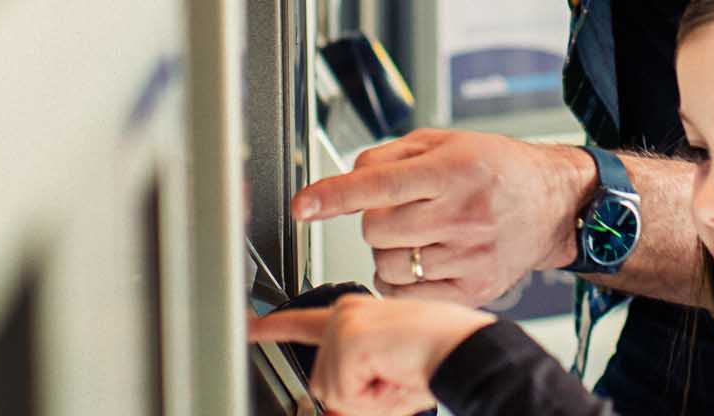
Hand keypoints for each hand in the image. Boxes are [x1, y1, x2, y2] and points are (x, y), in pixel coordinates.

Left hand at [248, 295, 495, 415]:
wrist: (464, 348)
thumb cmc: (442, 354)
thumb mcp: (389, 371)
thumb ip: (358, 379)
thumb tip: (334, 402)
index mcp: (356, 315)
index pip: (305, 321)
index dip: (274, 326)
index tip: (249, 326)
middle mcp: (344, 313)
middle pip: (322, 379)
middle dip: (356, 395)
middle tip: (394, 378)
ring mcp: (342, 323)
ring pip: (331, 390)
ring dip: (366, 397)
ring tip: (397, 373)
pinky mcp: (346, 338)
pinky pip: (345, 393)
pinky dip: (371, 398)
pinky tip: (393, 374)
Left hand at [291, 129, 594, 305]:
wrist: (554, 204)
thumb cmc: (496, 169)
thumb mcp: (447, 142)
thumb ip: (391, 156)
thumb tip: (347, 179)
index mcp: (453, 170)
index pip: (379, 184)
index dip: (334, 195)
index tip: (303, 205)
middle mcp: (462, 214)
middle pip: (376, 229)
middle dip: (375, 219)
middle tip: (402, 210)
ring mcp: (468, 256)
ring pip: (387, 264)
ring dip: (388, 251)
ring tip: (418, 235)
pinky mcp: (473, 288)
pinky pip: (406, 294)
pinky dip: (399, 281)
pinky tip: (421, 261)